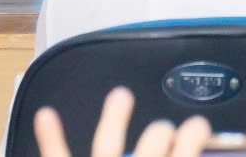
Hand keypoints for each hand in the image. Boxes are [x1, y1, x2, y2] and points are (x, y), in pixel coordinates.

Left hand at [32, 86, 210, 156]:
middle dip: (161, 131)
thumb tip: (200, 153)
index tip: (199, 126)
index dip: (192, 140)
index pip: (183, 155)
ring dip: (115, 118)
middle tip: (165, 128)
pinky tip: (45, 115)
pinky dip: (51, 137)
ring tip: (121, 95)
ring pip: (108, 144)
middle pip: (153, 145)